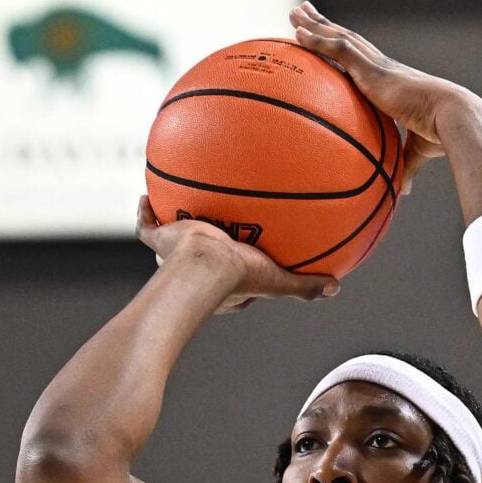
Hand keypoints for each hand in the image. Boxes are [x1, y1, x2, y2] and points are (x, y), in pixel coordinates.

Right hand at [134, 199, 336, 313]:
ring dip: (173, 228)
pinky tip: (146, 196)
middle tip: (209, 231)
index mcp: (221, 285)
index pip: (229, 278)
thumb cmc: (240, 276)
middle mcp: (195, 271)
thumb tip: (336, 287)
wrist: (204, 266)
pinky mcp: (161, 241)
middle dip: (200, 247)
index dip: (237, 267)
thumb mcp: (279, 280)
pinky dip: (145, 213)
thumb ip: (305, 284)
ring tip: (176, 208)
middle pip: (197, 259)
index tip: (245, 256)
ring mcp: (174, 257)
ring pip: (170, 242)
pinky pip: (147, 227)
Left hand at [289, 2, 472, 193]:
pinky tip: (297, 31)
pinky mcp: (372, 69)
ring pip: (339, 37)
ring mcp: (376, 66)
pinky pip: (337, 49)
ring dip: (316, 24)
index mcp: (389, 82)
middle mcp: (381, 68)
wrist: (451, 117)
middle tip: (304, 11)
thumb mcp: (416, 152)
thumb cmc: (439, 135)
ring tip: (296, 11)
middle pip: (346, 39)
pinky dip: (316, 40)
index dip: (345, 47)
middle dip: (325, 24)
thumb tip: (402, 193)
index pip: (362, 60)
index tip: (330, 38)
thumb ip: (404, 167)